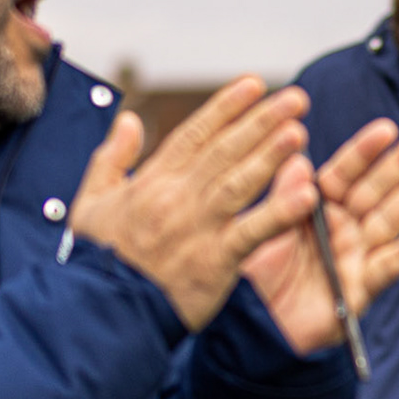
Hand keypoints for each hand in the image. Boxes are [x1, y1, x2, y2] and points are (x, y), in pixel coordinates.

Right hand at [70, 78, 313, 330]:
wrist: (97, 315)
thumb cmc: (96, 261)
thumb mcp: (90, 203)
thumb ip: (112, 158)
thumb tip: (128, 119)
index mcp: (151, 183)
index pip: (194, 134)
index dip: (226, 107)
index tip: (255, 83)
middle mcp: (175, 199)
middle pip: (223, 151)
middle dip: (261, 121)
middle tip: (296, 98)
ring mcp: (195, 229)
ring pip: (238, 183)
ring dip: (271, 156)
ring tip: (299, 131)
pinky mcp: (213, 262)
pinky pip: (251, 233)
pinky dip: (279, 213)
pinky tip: (307, 196)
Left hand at [241, 119, 398, 353]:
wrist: (252, 330)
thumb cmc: (256, 277)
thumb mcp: (262, 228)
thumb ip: (283, 195)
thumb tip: (295, 155)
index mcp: (319, 208)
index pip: (345, 173)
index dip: (366, 152)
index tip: (387, 129)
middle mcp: (343, 228)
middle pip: (376, 190)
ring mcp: (356, 257)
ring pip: (388, 221)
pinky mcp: (361, 290)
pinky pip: (385, 269)